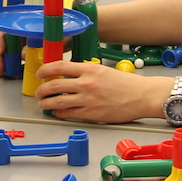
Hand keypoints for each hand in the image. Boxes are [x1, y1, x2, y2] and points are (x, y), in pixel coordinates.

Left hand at [31, 60, 157, 123]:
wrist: (142, 96)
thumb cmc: (126, 84)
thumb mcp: (103, 71)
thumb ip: (85, 73)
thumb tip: (67, 76)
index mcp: (89, 69)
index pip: (59, 66)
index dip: (45, 70)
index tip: (40, 73)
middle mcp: (86, 83)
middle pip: (54, 85)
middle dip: (42, 90)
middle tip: (39, 92)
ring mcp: (88, 99)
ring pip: (58, 102)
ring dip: (46, 103)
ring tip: (43, 104)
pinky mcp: (92, 114)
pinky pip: (69, 114)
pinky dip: (59, 114)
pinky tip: (57, 113)